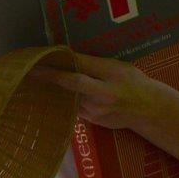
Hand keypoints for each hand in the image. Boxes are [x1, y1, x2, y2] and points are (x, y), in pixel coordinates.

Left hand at [33, 53, 174, 131]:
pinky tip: (51, 93)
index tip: (41, 57)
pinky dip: (62, 99)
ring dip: (53, 89)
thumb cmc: (132, 82)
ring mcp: (98, 111)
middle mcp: (105, 94)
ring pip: (69, 97)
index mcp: (113, 74)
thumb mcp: (117, 67)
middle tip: (30, 70)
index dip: (62, 61)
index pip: (82, 66)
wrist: (148, 110)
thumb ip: (94, 64)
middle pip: (73, 84)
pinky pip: (73, 106)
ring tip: (35, 80)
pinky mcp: (92, 121)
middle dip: (50, 77)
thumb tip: (66, 56)